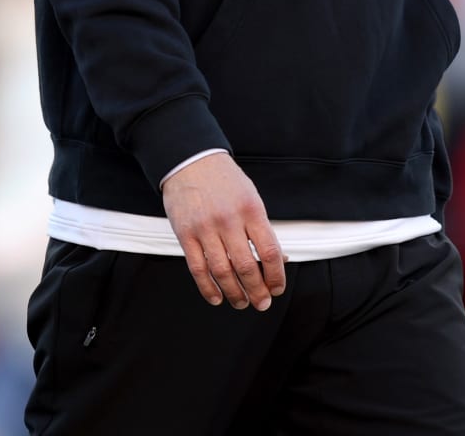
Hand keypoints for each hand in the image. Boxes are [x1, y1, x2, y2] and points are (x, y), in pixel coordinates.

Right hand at [161, 152, 285, 309]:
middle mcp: (228, 220)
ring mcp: (205, 227)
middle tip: (262, 303)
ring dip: (235, 294)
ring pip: (222, 272)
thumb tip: (280, 261)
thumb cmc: (224, 180)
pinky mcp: (185, 234)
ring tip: (241, 303)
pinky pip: (197, 268)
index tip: (278, 288)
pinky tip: (217, 297)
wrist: (190, 160)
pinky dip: (208, 288)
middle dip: (257, 292)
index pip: (270, 252)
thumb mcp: (251, 197)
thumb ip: (262, 228)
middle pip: (246, 267)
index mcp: (251, 210)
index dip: (277, 277)